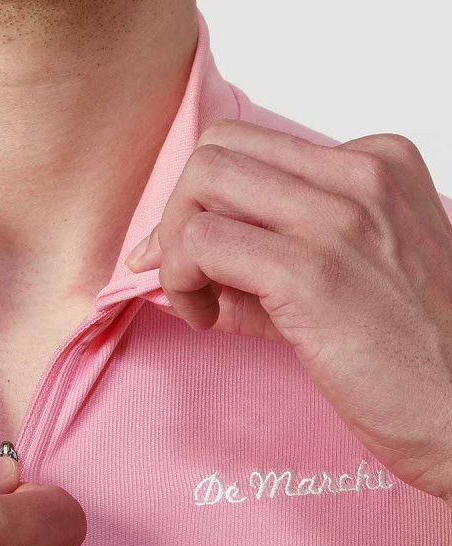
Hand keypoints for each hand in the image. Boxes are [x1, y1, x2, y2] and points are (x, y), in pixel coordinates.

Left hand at [126, 120, 451, 502]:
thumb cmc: (410, 356)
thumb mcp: (348, 282)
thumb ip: (271, 264)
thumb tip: (192, 271)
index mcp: (375, 165)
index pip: (251, 150)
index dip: (202, 202)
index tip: (187, 254)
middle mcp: (360, 175)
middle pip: (217, 152)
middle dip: (177, 213)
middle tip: (180, 272)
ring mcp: (338, 219)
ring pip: (202, 181)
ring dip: (174, 245)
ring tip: (197, 299)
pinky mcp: (312, 272)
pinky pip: (202, 242)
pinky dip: (180, 279)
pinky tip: (204, 319)